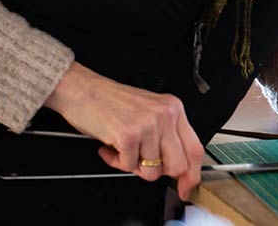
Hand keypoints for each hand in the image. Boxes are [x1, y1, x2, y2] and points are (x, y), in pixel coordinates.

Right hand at [44, 62, 205, 199]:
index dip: (191, 175)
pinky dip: (115, 161)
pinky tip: (109, 146)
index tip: (186, 188)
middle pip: (177, 166)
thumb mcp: (149, 112)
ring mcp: (148, 125)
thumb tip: (177, 169)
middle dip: (157, 172)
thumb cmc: (111, 102)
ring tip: (121, 148)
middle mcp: (165, 115)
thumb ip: (166, 136)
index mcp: (174, 109)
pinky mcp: (129, 135)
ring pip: (152, 171)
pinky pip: (128, 167)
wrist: (82, 89)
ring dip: (132, 165)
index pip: (194, 149)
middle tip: (140, 162)